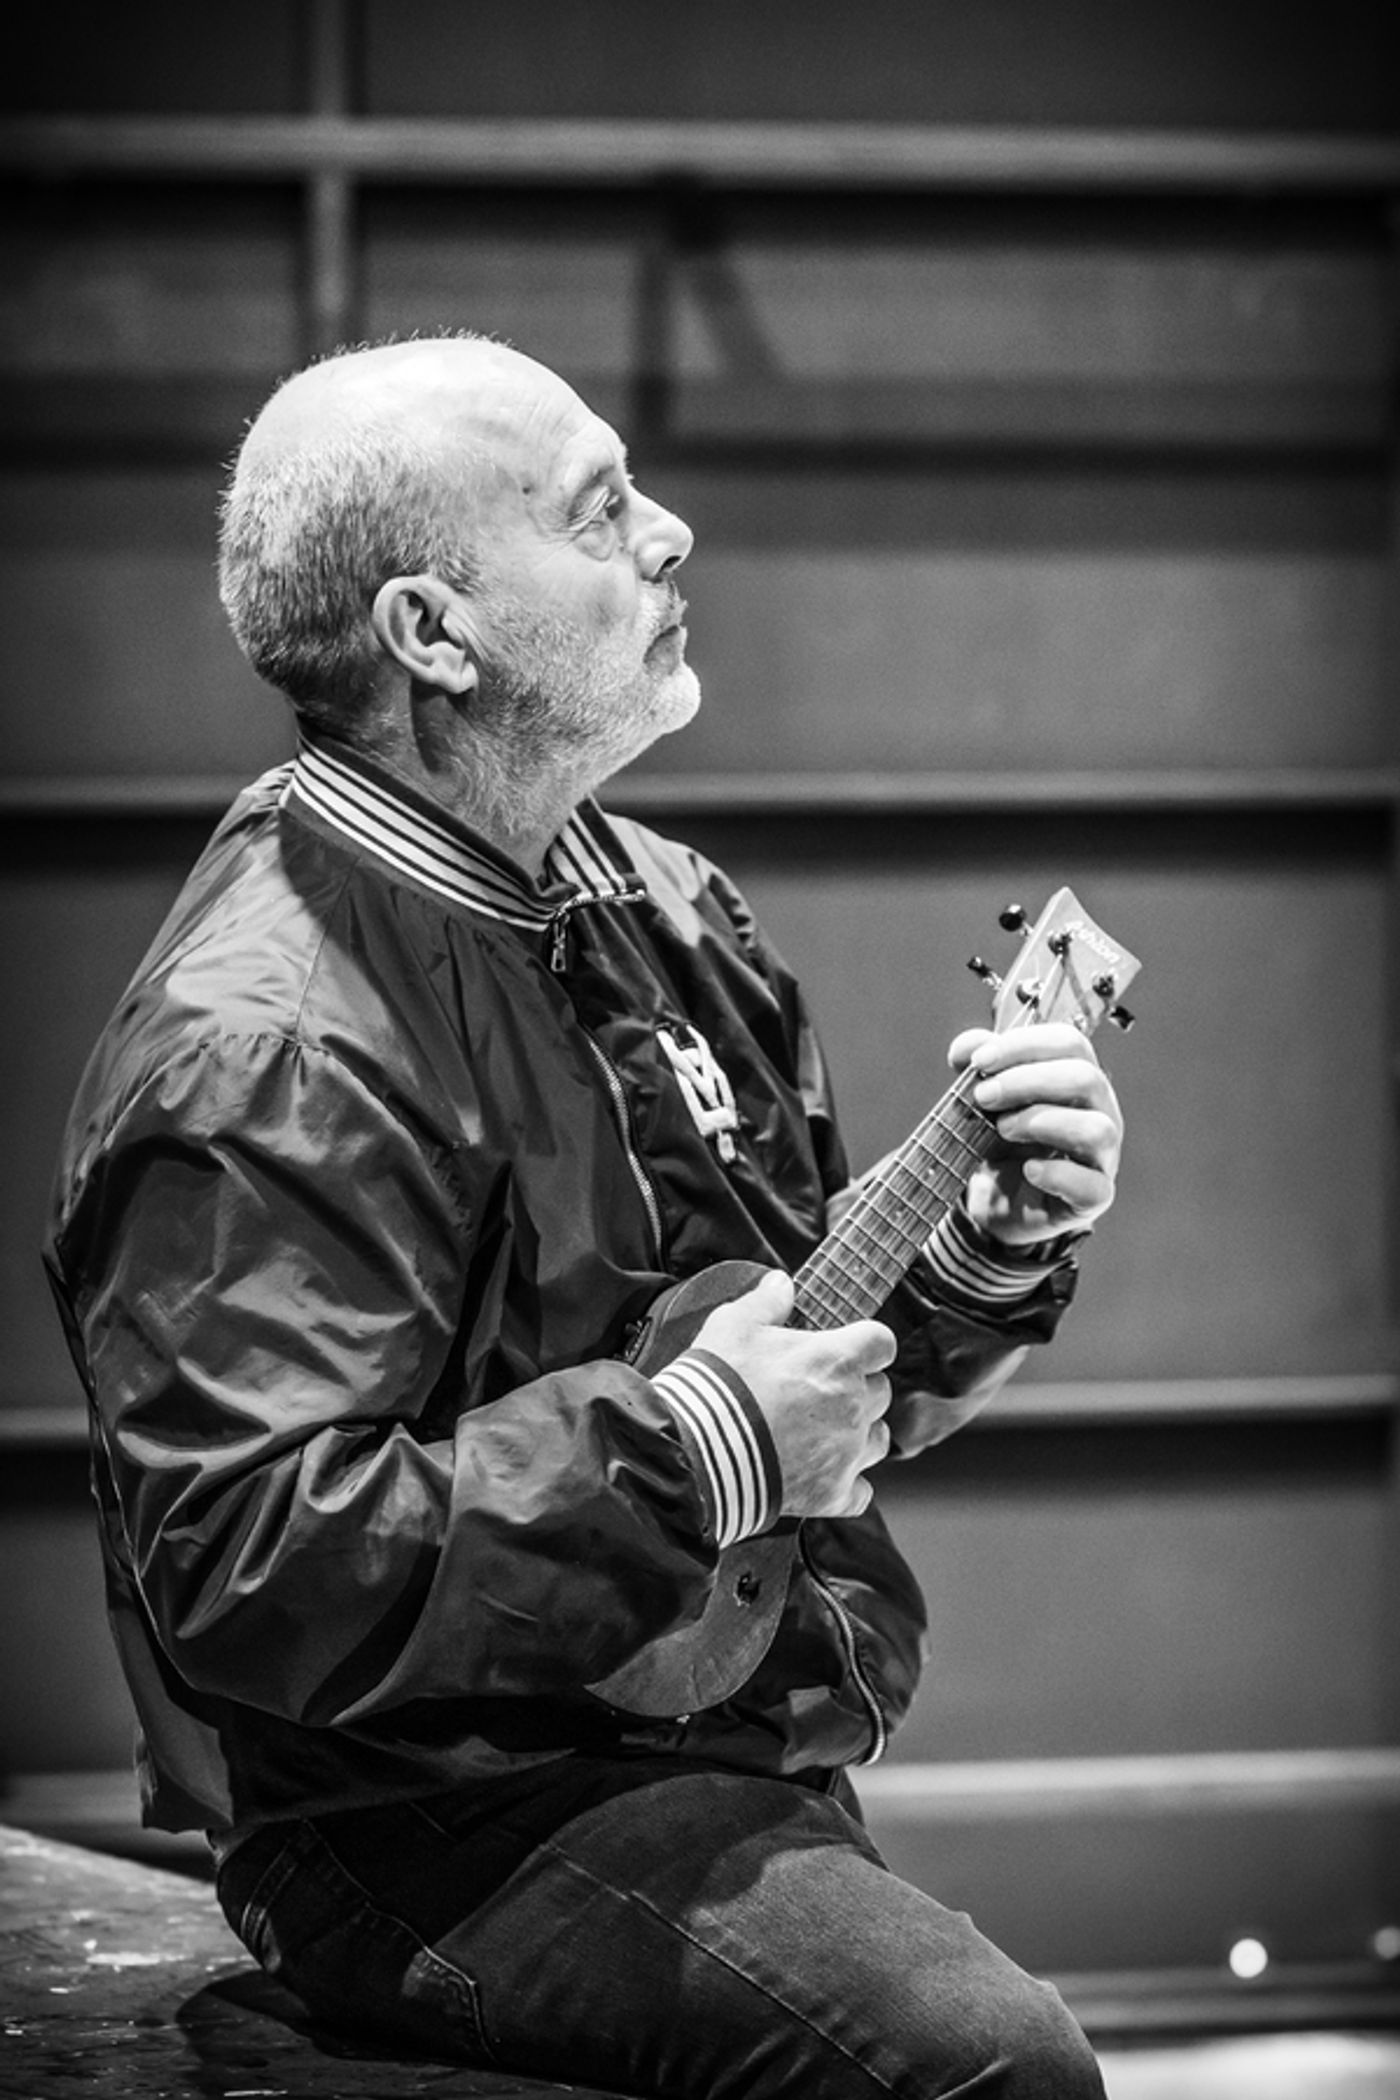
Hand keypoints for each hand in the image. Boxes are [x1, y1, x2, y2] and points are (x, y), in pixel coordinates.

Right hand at [690, 1270, 894, 1519]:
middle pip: (881, 1392)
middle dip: (858, 1388)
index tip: (851, 1347)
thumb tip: (781, 1283)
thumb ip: (765, 1301)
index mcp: (837, 1360)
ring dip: (858, 1434)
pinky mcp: (832, 1494)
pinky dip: (848, 1485)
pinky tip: (824, 1474)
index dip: (868, 1344)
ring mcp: (846, 1453)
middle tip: (820, 1390)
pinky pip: (861, 1493)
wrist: (698, 1451)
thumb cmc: (718, 1385)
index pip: (881, 1343)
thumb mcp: (733, 1325)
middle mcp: (853, 1406)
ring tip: (823, 1432)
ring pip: (878, 1440)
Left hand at [949, 1022, 1123, 1248]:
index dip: (1023, 1045)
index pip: (1070, 1043)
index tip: (980, 1061)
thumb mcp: (985, 1098)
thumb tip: (968, 1048)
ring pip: (1096, 1129)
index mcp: (1079, 1076)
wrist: (999, 1200)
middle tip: (983, 1096)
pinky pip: (1091, 1186)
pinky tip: (1028, 1170)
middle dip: (1026, 1081)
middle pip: (1085, 1078)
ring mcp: (1103, 1155)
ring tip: (1003, 1129)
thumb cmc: (1002, 1139)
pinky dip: (1057, 1175)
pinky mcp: (1095, 1196)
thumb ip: (978, 1065)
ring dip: (1042, 1122)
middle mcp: (1101, 1111)